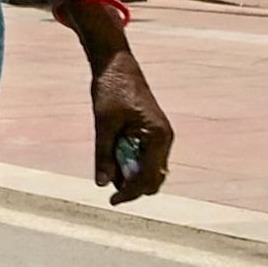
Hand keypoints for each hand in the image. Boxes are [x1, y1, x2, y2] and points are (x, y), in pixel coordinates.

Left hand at [89, 46, 175, 203]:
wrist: (117, 65)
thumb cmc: (111, 90)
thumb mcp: (103, 123)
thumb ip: (103, 155)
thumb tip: (102, 184)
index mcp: (158, 137)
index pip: (148, 177)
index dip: (131, 193)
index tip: (112, 201)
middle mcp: (164, 139)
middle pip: (154, 178)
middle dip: (133, 187)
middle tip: (111, 192)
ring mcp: (160, 136)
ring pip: (150, 169)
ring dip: (132, 176)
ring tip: (110, 171)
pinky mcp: (152, 133)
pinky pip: (145, 157)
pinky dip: (131, 164)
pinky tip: (114, 162)